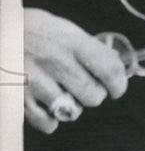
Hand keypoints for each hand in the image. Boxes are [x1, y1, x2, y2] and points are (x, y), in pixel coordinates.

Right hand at [24, 8, 127, 132]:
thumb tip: (113, 63)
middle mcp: (56, 62)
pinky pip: (46, 122)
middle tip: (86, 87)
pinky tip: (48, 107)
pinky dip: (51, 120)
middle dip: (94, 94)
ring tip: (63, 93)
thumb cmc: (30, 28)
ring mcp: (36, 81)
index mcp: (71, 42)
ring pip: (72, 111)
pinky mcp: (18, 97)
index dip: (119, 83)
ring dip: (72, 107)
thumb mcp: (63, 28)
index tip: (117, 87)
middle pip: (93, 95)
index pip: (109, 69)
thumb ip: (88, 47)